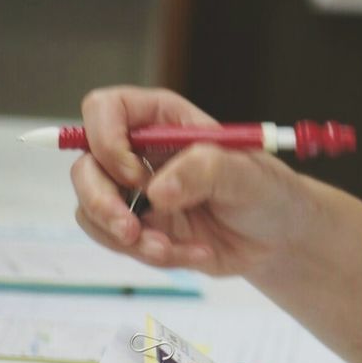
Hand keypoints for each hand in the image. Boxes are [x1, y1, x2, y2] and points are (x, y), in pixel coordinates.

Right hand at [71, 86, 308, 275]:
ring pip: (91, 209)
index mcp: (165, 120)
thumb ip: (206, 170)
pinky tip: (192, 253)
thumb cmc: (266, 190)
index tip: (135, 175)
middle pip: (85, 164)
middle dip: (100, 201)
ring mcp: (136, 191)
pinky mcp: (140, 226)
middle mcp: (141, 152)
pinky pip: (117, 242)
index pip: (106, 108)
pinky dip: (149, 254)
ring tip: (170, 248)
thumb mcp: (247, 174)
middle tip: (131, 228)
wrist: (276, 236)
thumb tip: (157, 190)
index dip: (105, 138)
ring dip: (127, 237)